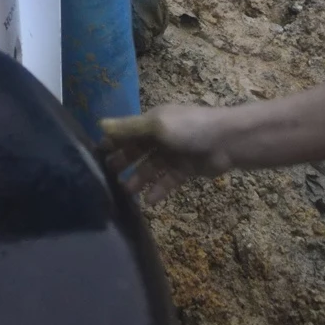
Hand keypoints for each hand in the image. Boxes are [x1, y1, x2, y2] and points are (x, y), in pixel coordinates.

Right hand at [98, 103, 236, 204]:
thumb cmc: (190, 128)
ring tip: (126, 193)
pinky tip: (148, 202)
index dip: (112, 143)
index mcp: (152, 122)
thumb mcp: (157, 125)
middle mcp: (161, 137)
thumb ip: (129, 128)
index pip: (127, 132)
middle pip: (137, 151)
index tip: (96, 157)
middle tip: (107, 178)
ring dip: (139, 179)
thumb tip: (99, 125)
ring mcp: (174, 154)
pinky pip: (168, 181)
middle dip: (123, 163)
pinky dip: (159, 190)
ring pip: (151, 168)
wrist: (228, 141)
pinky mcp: (186, 170)